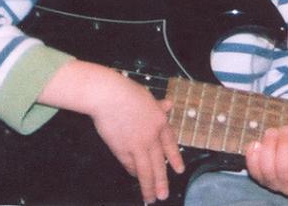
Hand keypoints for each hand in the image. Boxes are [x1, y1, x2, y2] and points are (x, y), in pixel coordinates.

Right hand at [40, 61, 184, 202]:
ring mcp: (137, 144)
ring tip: (151, 198)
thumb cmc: (126, 92)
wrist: (109, 96)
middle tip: (163, 195)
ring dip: (148, 185)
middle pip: (159, 163)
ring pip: (145, 170)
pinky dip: (132, 172)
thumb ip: (158, 106)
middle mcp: (151, 136)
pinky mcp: (121, 149)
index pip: (170, 143)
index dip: (175, 158)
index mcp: (160, 121)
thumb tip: (169, 104)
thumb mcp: (147, 97)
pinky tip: (135, 179)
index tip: (179, 170)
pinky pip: (129, 165)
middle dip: (161, 181)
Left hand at [244, 125, 287, 197]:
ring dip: (268, 146)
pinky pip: (253, 170)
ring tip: (273, 131)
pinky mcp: (260, 178)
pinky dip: (253, 155)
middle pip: (282, 168)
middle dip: (283, 145)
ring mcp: (273, 184)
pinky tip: (256, 143)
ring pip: (267, 168)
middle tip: (286, 129)